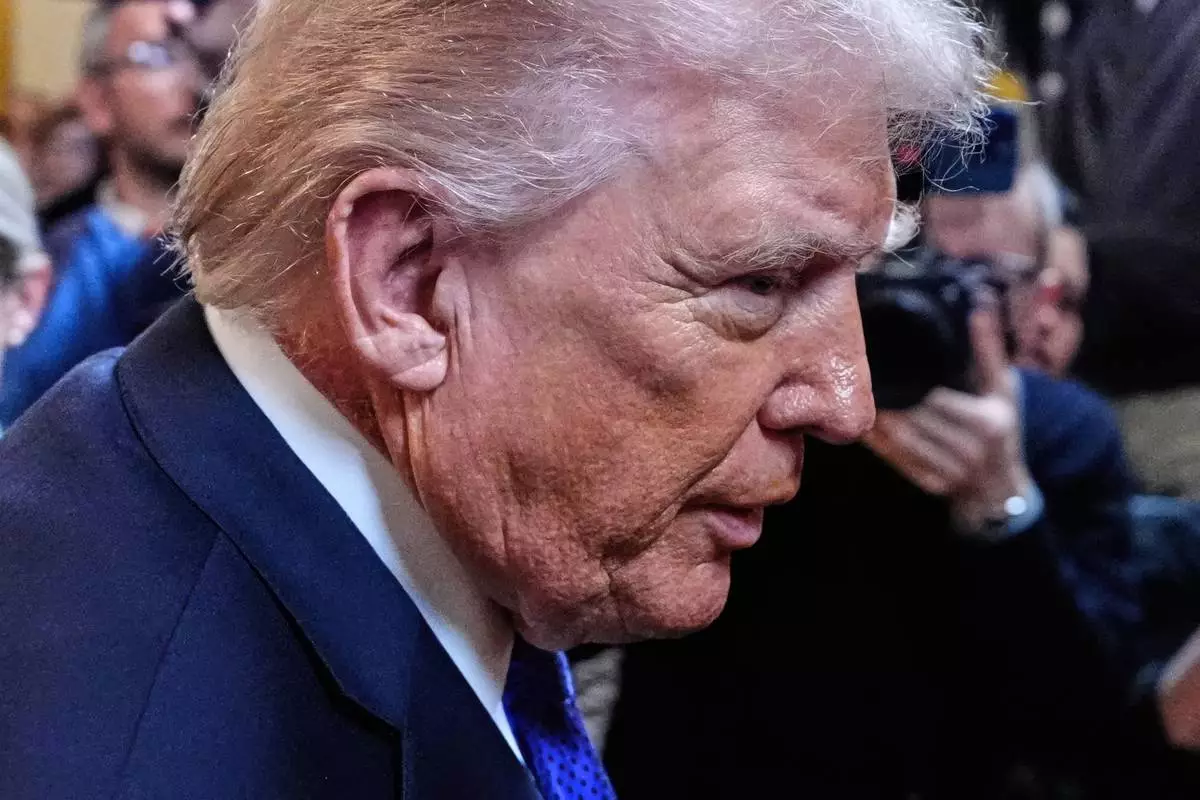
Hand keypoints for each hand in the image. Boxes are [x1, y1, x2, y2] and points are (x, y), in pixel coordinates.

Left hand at [863, 298, 1034, 534]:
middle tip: (861, 378)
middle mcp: (969, 449)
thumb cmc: (1002, 431)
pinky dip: (879, 444)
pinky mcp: (933, 485)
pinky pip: (899, 461)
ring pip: (902, 441)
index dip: (908, 384)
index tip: (884, 365)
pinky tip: (865, 428)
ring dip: (877, 421)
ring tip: (855, 400)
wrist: (1001, 491)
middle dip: (887, 400)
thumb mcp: (1004, 391)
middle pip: (915, 419)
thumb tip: (980, 308)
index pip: (935, 398)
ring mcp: (951, 471)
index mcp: (986, 421)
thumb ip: (989, 352)